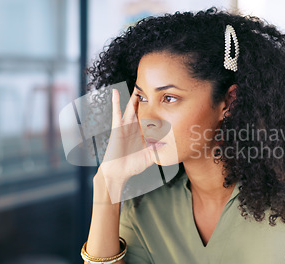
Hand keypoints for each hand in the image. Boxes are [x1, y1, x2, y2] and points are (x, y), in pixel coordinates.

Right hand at [97, 88, 155, 202]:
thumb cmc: (132, 166)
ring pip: (131, 108)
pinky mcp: (117, 128)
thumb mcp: (150, 156)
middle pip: (142, 109)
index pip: (152, 118)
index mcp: (143, 133)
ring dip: (134, 97)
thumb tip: (170, 143)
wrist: (118, 172)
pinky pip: (116, 113)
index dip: (158, 109)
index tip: (166, 100)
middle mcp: (135, 127)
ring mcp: (126, 126)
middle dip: (147, 99)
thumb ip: (159, 150)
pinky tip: (114, 92)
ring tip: (138, 84)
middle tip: (154, 86)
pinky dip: (115, 102)